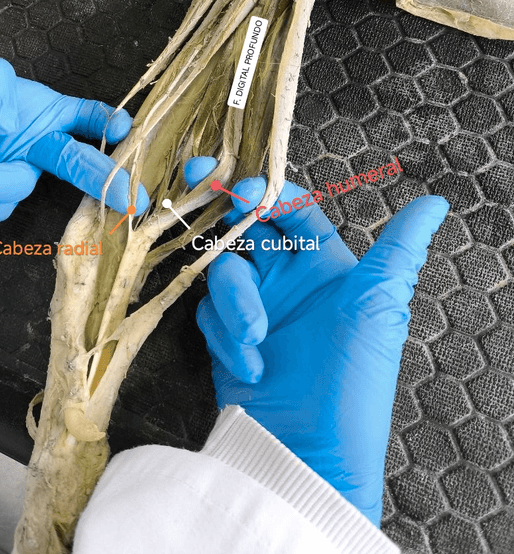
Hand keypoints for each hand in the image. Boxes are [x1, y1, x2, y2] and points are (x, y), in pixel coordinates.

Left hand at [0, 48, 148, 221]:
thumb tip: (11, 121)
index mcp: (32, 107)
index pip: (82, 114)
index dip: (106, 122)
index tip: (124, 130)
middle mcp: (30, 142)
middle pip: (77, 160)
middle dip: (105, 178)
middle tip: (129, 197)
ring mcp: (11, 174)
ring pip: (20, 185)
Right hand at [184, 157, 447, 525]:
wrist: (311, 451)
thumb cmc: (353, 376)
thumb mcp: (379, 303)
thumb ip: (400, 246)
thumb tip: (436, 202)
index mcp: (324, 264)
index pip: (292, 208)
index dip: (268, 191)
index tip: (244, 191)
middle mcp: (287, 279)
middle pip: (246, 226)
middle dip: (223, 209)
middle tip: (199, 183)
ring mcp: (254, 307)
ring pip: (224, 269)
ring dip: (236, 301)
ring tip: (257, 339)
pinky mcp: (226, 336)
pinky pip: (209, 312)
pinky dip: (226, 336)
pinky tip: (251, 366)